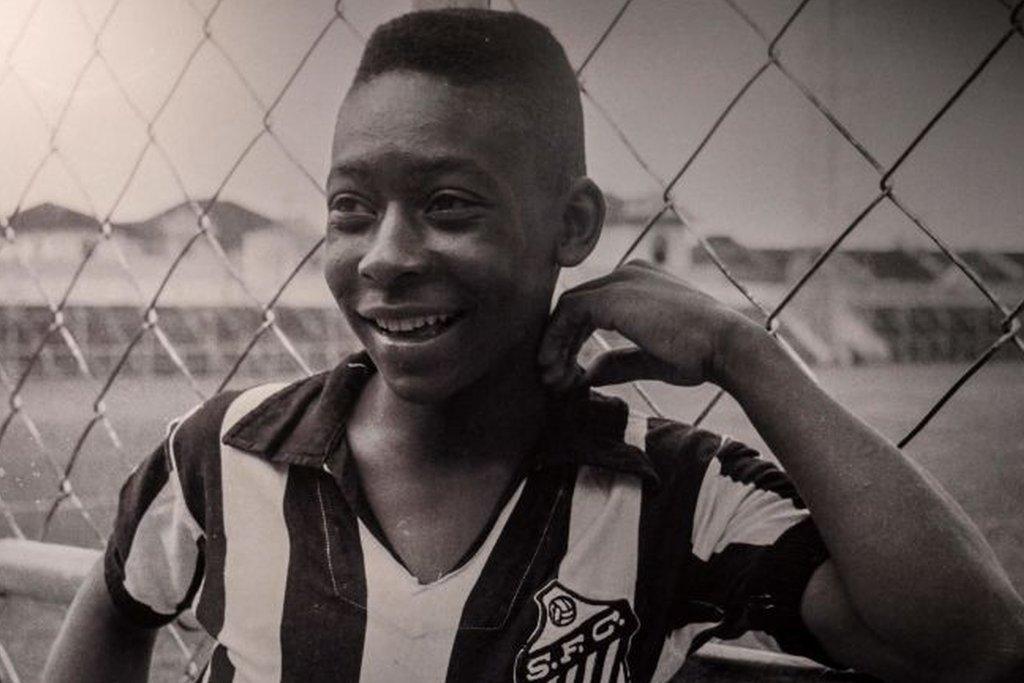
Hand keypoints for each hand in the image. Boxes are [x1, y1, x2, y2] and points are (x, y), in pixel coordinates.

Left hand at [538, 260, 756, 390]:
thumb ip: (620, 361)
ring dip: (554, 346)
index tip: (567, 374)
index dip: (572, 341)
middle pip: (576, 306)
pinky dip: (557, 341)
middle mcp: (628, 273)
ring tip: (553, 380)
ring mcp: (620, 280)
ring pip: (569, 308)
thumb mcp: (652, 358)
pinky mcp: (613, 296)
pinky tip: (556, 369)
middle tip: (552, 380)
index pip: (591, 307)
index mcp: (640, 283)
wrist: (727, 347)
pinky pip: (570, 312)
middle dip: (559, 345)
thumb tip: (590, 374)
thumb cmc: (701, 354)